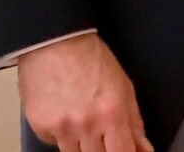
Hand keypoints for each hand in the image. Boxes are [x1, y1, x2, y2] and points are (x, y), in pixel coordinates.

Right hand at [17, 34, 153, 150]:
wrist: (55, 43)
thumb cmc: (91, 59)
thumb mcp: (124, 87)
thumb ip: (134, 123)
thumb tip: (143, 149)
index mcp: (111, 113)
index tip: (124, 151)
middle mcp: (86, 124)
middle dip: (103, 149)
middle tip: (101, 133)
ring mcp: (61, 128)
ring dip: (82, 143)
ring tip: (83, 119)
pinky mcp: (40, 128)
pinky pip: (54, 143)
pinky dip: (61, 134)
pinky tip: (64, 113)